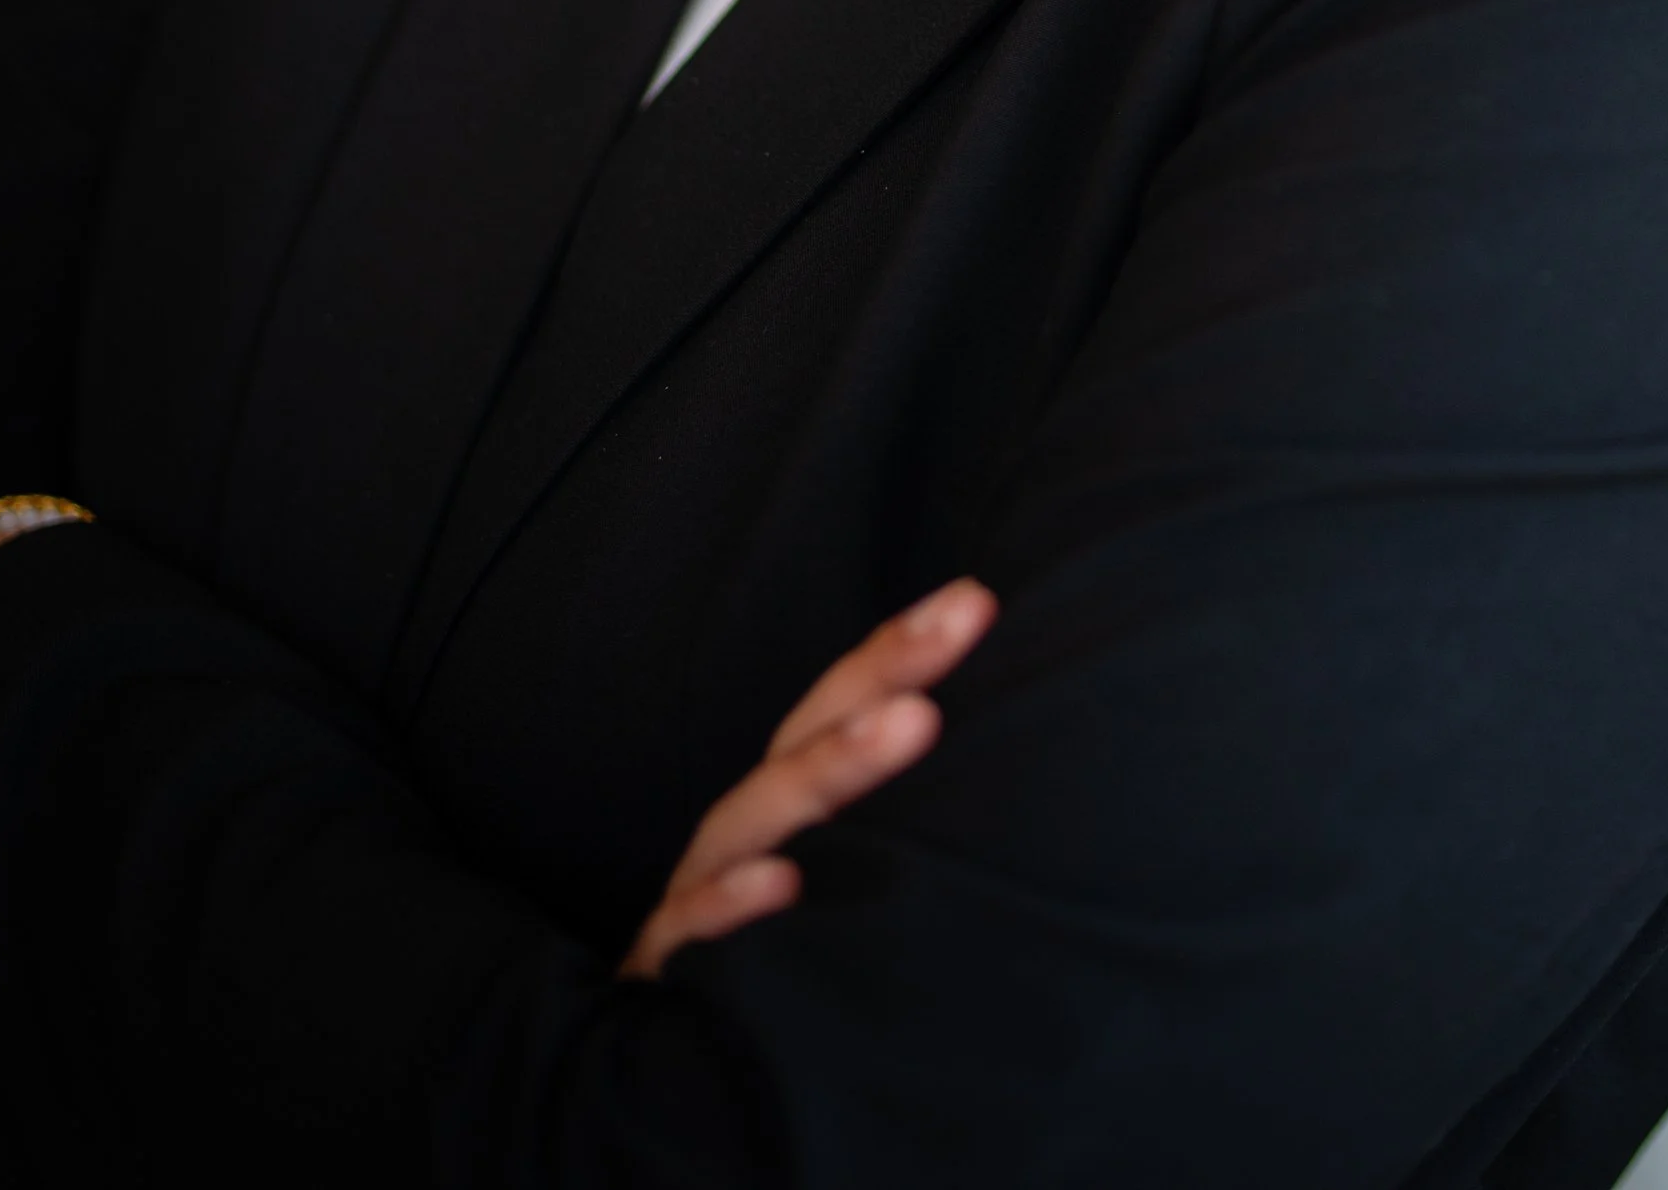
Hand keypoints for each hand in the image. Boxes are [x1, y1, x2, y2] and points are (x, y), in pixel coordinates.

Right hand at [623, 577, 996, 977]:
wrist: (670, 1066)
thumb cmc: (777, 954)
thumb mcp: (840, 877)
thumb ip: (898, 822)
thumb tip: (1000, 764)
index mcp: (790, 801)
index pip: (845, 706)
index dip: (901, 650)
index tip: (975, 600)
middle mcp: (748, 830)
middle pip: (809, 738)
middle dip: (884, 674)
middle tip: (961, 622)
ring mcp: (701, 890)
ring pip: (757, 817)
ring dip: (831, 767)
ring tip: (913, 722)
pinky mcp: (667, 967)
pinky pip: (690, 930)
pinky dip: (728, 904)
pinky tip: (781, 883)